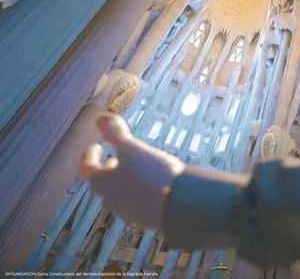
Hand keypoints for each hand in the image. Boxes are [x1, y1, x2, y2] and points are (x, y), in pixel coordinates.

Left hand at [79, 113, 184, 228]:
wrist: (178, 204)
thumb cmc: (150, 174)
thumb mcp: (133, 148)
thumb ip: (115, 133)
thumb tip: (100, 117)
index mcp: (103, 183)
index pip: (86, 169)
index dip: (89, 155)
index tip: (97, 146)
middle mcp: (111, 200)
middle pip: (102, 185)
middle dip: (107, 170)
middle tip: (113, 159)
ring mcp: (129, 211)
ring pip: (119, 195)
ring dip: (123, 183)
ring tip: (134, 172)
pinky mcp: (146, 217)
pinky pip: (137, 203)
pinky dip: (139, 193)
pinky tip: (152, 187)